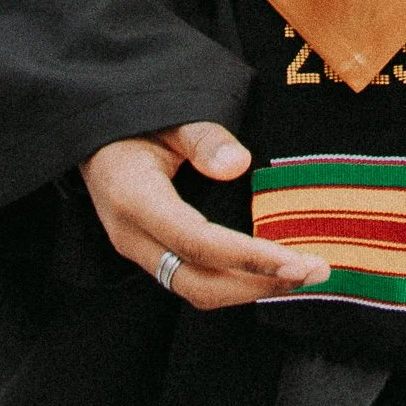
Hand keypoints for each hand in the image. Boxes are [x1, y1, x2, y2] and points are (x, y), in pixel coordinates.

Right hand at [79, 123, 328, 309]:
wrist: (89, 134)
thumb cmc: (131, 120)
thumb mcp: (164, 116)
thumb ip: (200, 137)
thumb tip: (239, 163)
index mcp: (134, 200)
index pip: (197, 242)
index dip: (248, 257)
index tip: (295, 262)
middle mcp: (133, 238)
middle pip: (199, 282)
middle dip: (259, 284)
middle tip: (315, 272)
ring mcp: (139, 251)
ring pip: (196, 289)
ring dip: (250, 288)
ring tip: (302, 275)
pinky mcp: (151, 254)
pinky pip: (192, 280)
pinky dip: (234, 281)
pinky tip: (268, 270)